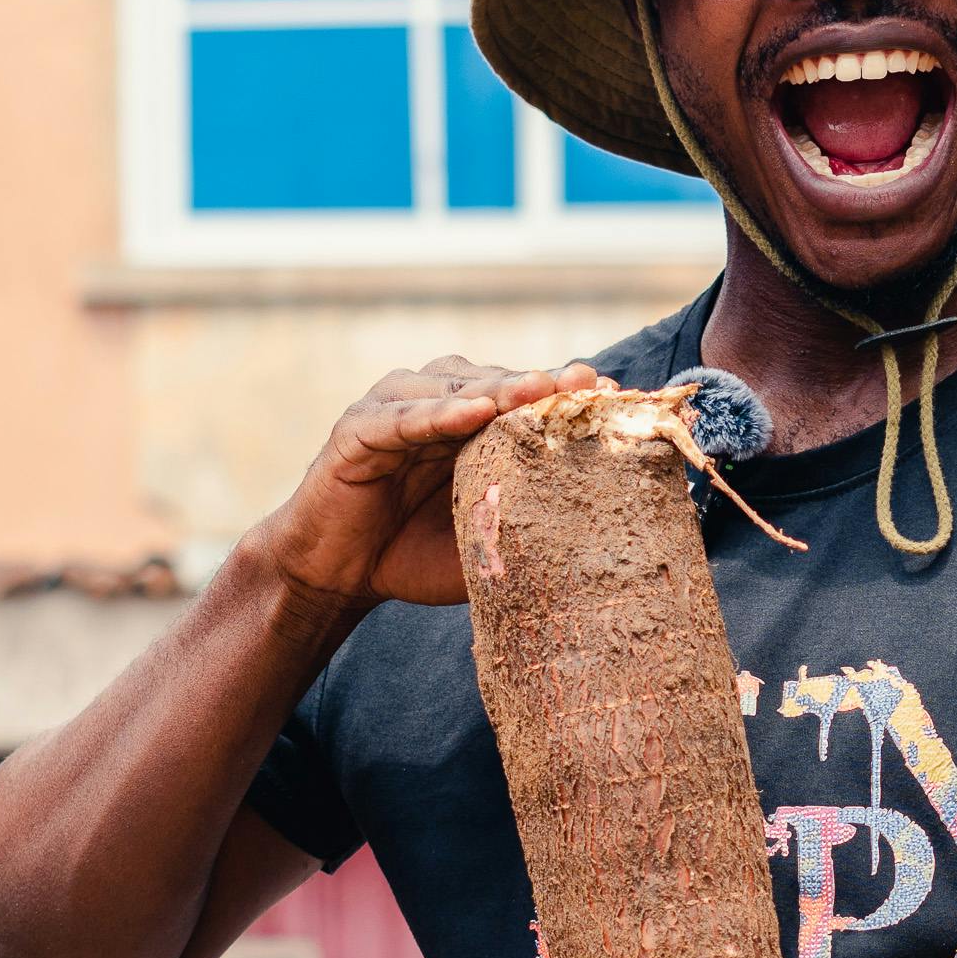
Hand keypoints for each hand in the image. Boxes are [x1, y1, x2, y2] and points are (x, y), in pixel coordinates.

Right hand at [252, 357, 613, 611]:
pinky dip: (438, 412)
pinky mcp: (358, 428)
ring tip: (539, 390)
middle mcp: (437, 403)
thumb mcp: (485, 542)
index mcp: (473, 424)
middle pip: (499, 383)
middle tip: (587, 382)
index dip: (568, 396)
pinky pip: (403, 417)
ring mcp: (396, 409)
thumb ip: (526, 525)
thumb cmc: (414, 557)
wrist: (340, 575)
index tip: (616, 395)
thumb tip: (602, 539)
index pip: (527, 400)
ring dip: (499, 388)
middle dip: (544, 384)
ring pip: (455, 389)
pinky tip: (475, 411)